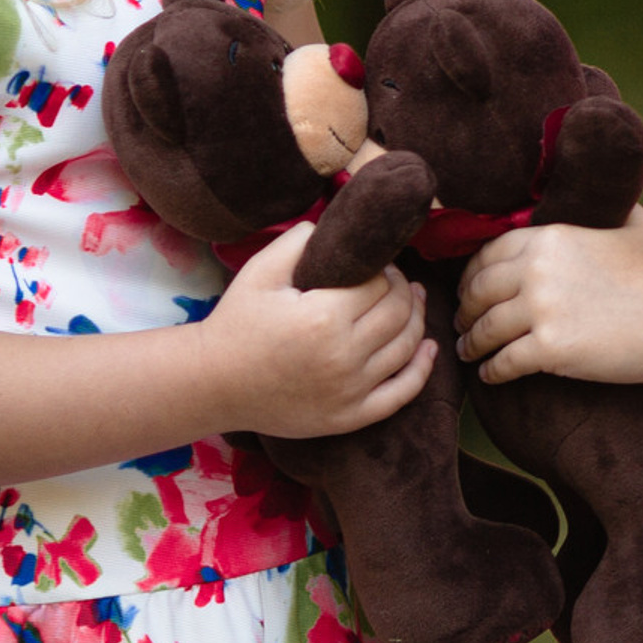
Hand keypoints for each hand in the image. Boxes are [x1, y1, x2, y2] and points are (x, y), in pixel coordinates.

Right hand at [201, 222, 436, 436]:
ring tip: (413, 302)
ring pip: (407, 348)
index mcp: (324, 317)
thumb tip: (340, 225)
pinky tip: (429, 348)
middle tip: (397, 280)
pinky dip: (423, 369)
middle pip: (399, 313)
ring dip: (418, 320)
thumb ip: (302, 240)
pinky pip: (402, 393)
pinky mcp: (349, 417)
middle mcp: (343, 356)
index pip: (380, 284)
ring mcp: (349, 391)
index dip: (385, 270)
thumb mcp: (261, 270)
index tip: (378, 264)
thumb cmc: (237, 322)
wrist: (213, 383)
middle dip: (405, 290)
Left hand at [455, 210, 642, 383]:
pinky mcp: (551, 349)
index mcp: (549, 236)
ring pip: (485, 329)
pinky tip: (490, 375)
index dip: (473, 272)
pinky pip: (503, 362)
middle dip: (465, 308)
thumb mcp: (627, 220)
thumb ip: (595, 209)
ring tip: (468, 351)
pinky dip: (491, 371)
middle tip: (462, 321)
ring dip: (471, 342)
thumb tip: (588, 195)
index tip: (469, 287)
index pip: (490, 252)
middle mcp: (537, 270)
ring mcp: (542, 310)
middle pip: (479, 290)